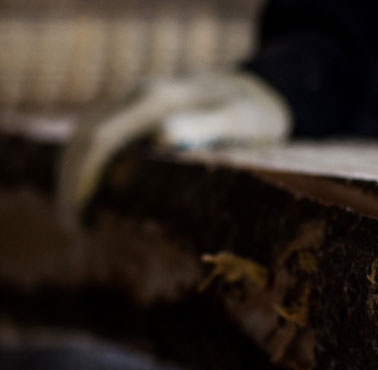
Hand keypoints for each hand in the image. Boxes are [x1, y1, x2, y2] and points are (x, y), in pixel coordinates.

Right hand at [57, 71, 290, 226]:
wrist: (260, 89)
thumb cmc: (254, 113)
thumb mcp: (239, 120)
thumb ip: (205, 125)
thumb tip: (162, 137)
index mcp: (156, 100)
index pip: (101, 138)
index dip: (84, 177)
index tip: (80, 213)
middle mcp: (138, 95)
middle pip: (85, 136)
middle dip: (72, 181)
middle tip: (74, 227)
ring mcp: (135, 100)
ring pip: (86, 133)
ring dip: (75, 172)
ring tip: (79, 216)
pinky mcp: (139, 110)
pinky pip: (99, 133)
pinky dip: (88, 162)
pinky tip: (93, 191)